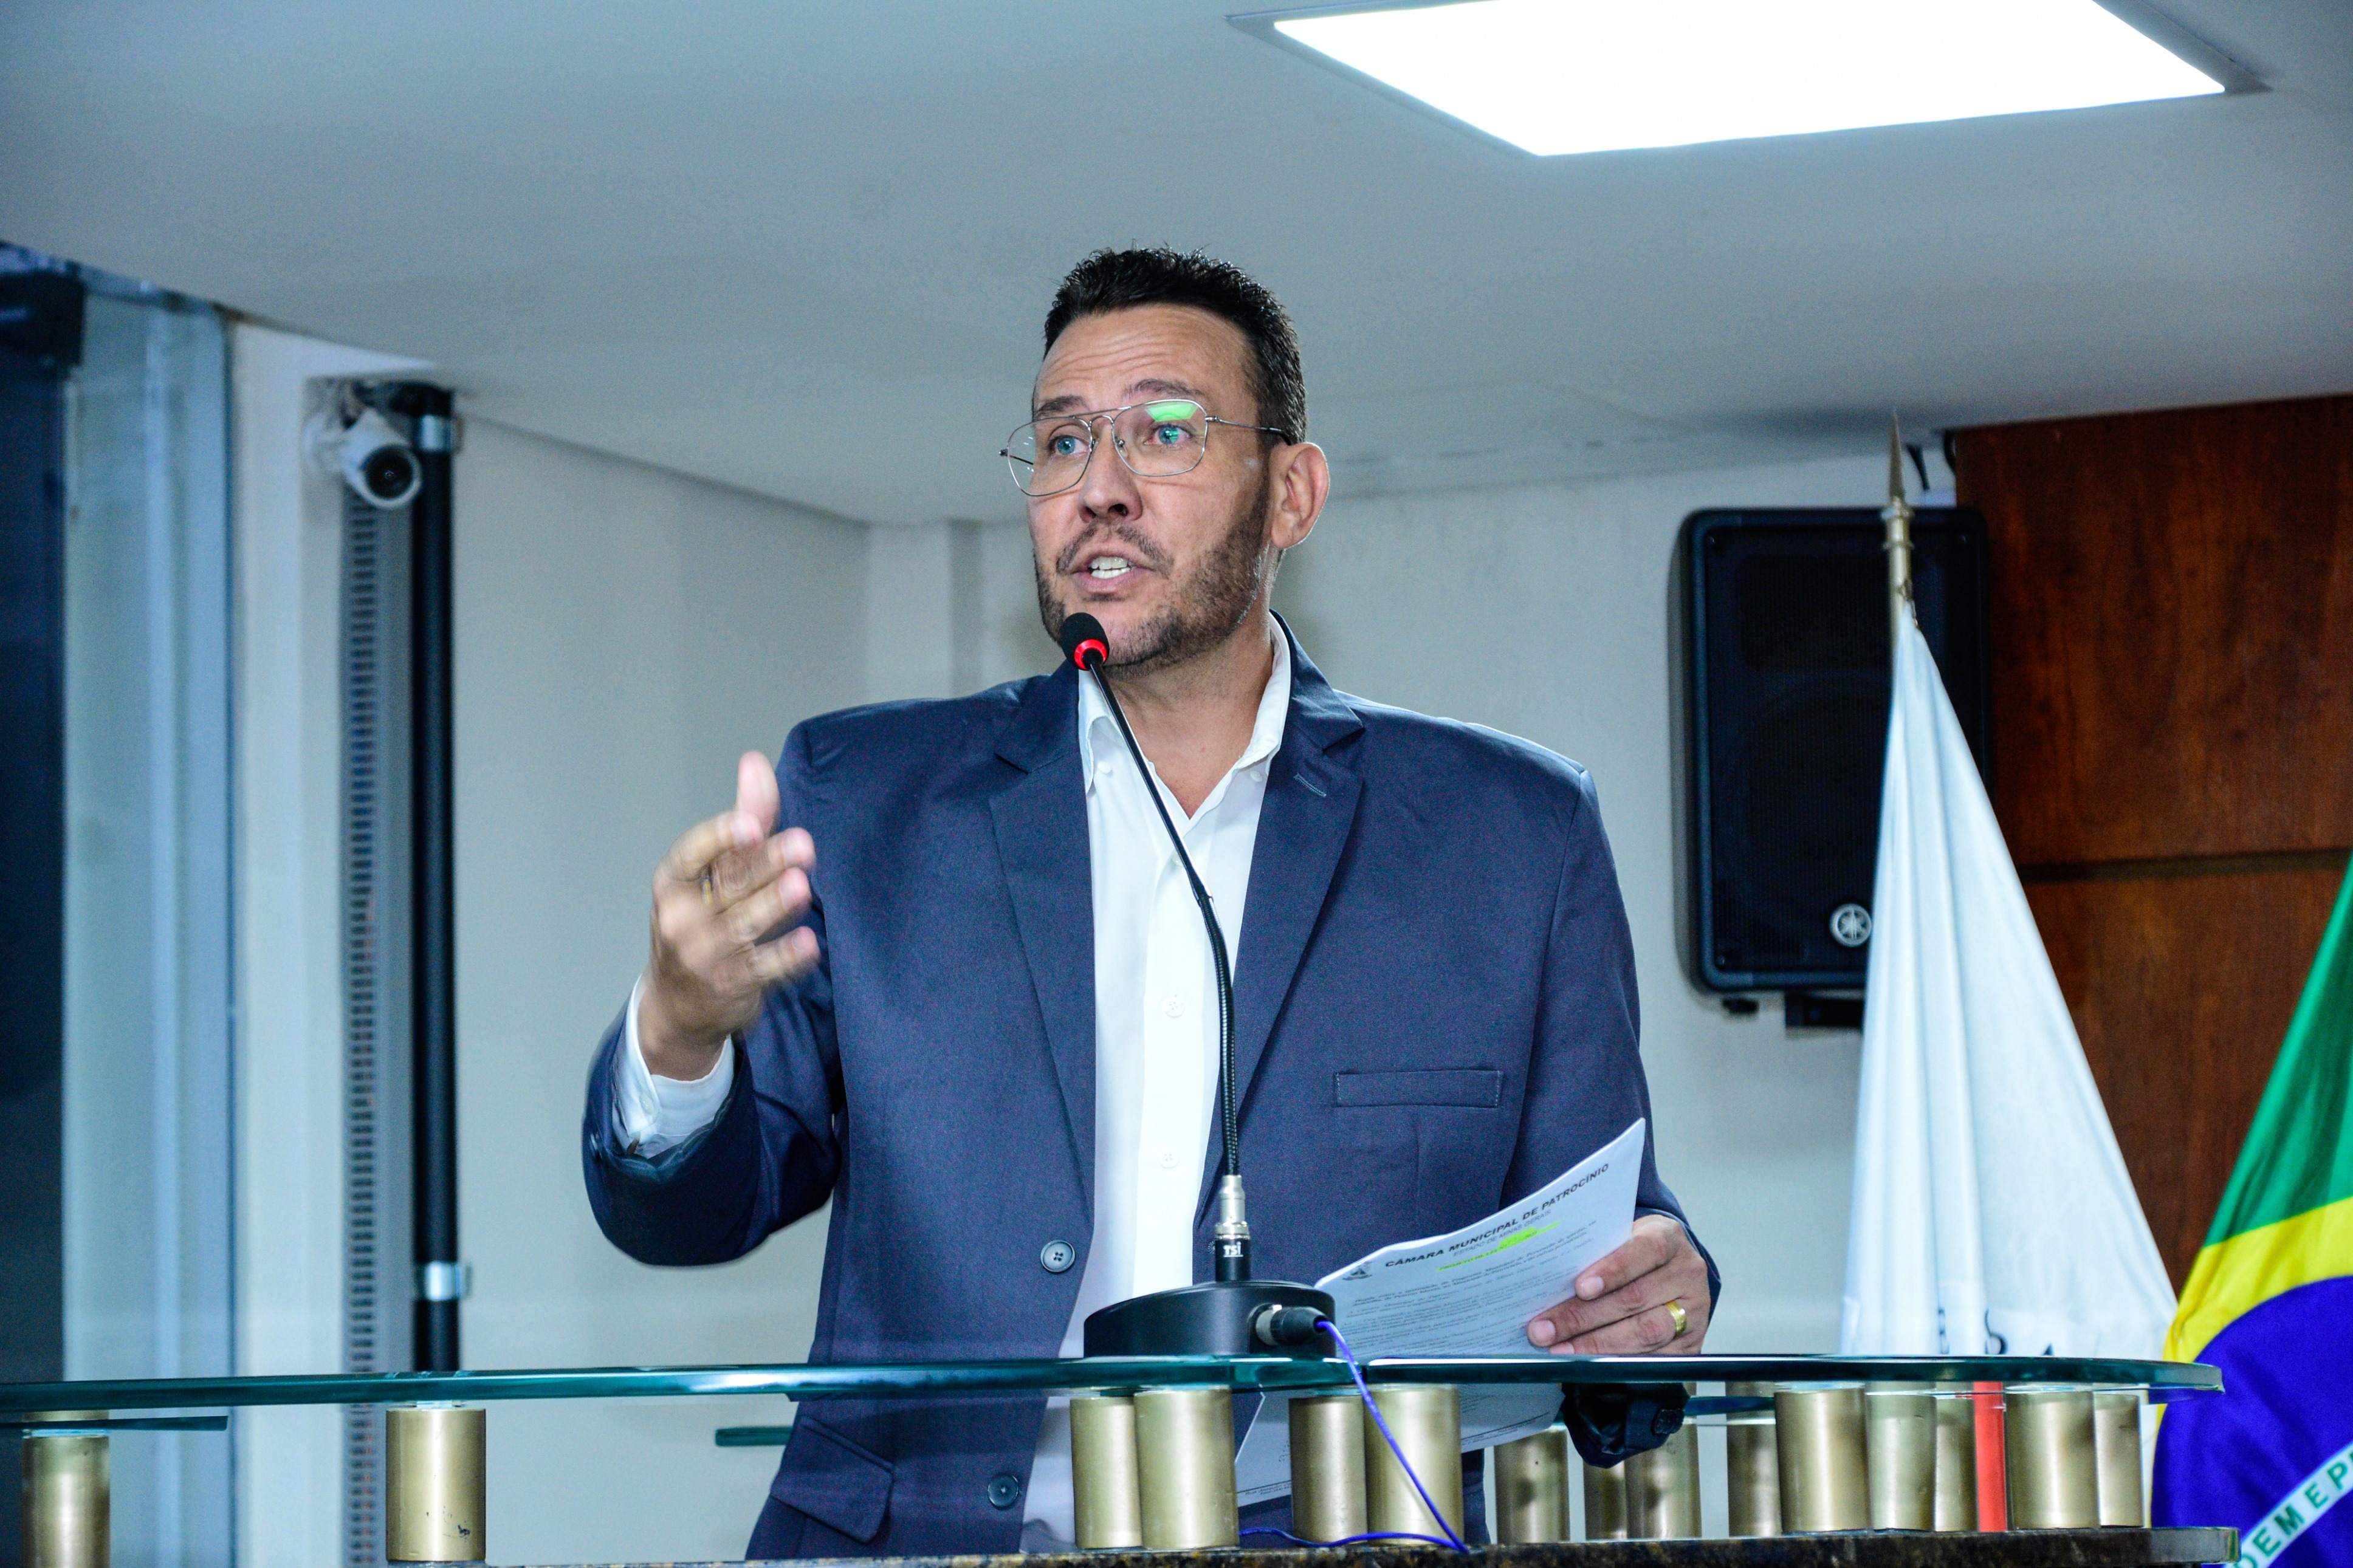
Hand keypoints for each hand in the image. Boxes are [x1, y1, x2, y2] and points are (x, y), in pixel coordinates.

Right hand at [639, 751, 819, 1077]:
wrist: (679, 1005)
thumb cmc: (700, 920)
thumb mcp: (712, 871)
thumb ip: (743, 818)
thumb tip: (755, 762)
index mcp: (673, 882)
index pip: (691, 854)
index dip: (718, 837)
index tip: (749, 824)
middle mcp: (682, 917)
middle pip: (729, 885)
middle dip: (766, 864)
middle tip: (802, 844)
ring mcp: (704, 955)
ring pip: (743, 926)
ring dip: (773, 906)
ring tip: (801, 887)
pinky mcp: (731, 985)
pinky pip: (763, 970)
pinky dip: (785, 959)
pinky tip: (808, 946)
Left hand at [1525, 1214, 1710, 1353]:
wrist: (1671, 1271)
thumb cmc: (1633, 1252)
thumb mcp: (1621, 1239)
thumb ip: (1596, 1252)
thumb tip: (1548, 1280)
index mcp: (1669, 1238)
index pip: (1646, 1250)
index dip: (1613, 1270)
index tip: (1580, 1287)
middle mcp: (1687, 1273)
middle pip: (1636, 1298)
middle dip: (1584, 1317)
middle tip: (1545, 1329)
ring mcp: (1694, 1311)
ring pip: (1645, 1332)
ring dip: (1596, 1344)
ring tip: (1559, 1349)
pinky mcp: (1690, 1343)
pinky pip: (1653, 1358)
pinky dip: (1617, 1362)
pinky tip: (1588, 1363)